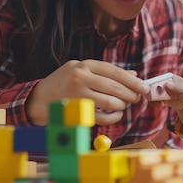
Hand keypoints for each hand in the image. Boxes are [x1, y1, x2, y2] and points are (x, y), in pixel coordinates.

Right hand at [27, 60, 149, 125]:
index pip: (115, 72)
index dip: (133, 81)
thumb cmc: (64, 82)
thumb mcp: (83, 70)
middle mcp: (81, 77)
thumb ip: (106, 72)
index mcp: (85, 65)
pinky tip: (115, 115)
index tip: (144, 87)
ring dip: (122, 106)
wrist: (39, 98)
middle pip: (116, 87)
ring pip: (111, 102)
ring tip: (123, 106)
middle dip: (131, 95)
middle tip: (136, 99)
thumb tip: (134, 75)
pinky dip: (113, 118)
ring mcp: (78, 94)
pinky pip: (103, 117)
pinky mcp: (77, 111)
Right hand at [153, 74, 182, 127]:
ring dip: (152, 98)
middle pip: (152, 85)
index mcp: (169, 77)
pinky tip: (161, 104)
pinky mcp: (160, 98)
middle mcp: (163, 83)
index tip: (152, 89)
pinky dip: (155, 102)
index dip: (153, 83)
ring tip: (161, 102)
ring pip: (151, 93)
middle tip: (153, 97)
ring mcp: (161, 91)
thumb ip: (177, 86)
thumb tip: (168, 84)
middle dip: (150, 91)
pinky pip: (153, 100)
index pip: (159, 78)